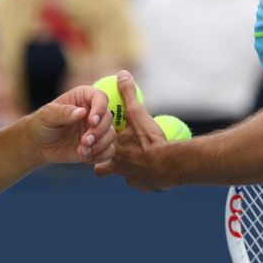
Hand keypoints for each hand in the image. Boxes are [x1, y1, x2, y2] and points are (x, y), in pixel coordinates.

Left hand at [28, 85, 114, 164]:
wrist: (39, 144)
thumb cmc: (42, 123)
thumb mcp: (48, 115)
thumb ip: (63, 112)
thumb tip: (82, 112)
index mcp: (83, 98)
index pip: (100, 98)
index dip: (100, 109)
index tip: (92, 121)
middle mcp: (93, 112)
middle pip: (109, 118)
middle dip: (99, 131)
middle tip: (85, 141)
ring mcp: (96, 129)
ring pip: (111, 135)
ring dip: (99, 145)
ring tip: (82, 151)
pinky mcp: (96, 145)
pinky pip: (109, 151)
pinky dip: (100, 156)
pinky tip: (84, 156)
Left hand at [94, 71, 173, 191]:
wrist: (169, 165)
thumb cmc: (150, 141)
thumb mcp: (138, 114)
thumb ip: (128, 95)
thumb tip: (122, 74)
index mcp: (113, 151)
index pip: (93, 152)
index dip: (93, 147)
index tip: (95, 142)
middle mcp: (119, 169)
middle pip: (103, 170)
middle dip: (106, 164)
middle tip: (116, 154)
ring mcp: (133, 180)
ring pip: (125, 177)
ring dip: (130, 170)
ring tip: (140, 161)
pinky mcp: (146, 187)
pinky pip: (143, 183)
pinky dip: (146, 177)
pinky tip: (154, 168)